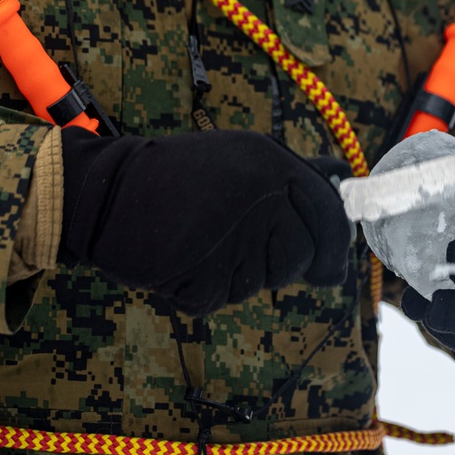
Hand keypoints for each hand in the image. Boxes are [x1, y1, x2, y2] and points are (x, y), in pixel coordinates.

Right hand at [59, 129, 351, 315]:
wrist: (108, 192)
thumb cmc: (177, 177)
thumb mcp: (240, 156)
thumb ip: (294, 175)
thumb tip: (346, 178)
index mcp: (271, 162)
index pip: (329, 214)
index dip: (333, 246)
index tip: (329, 266)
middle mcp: (261, 196)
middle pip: (302, 256)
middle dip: (281, 264)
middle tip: (239, 247)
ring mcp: (235, 237)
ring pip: (263, 282)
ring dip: (237, 274)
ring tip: (202, 241)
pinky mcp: (207, 276)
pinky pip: (222, 298)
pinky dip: (202, 288)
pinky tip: (181, 258)